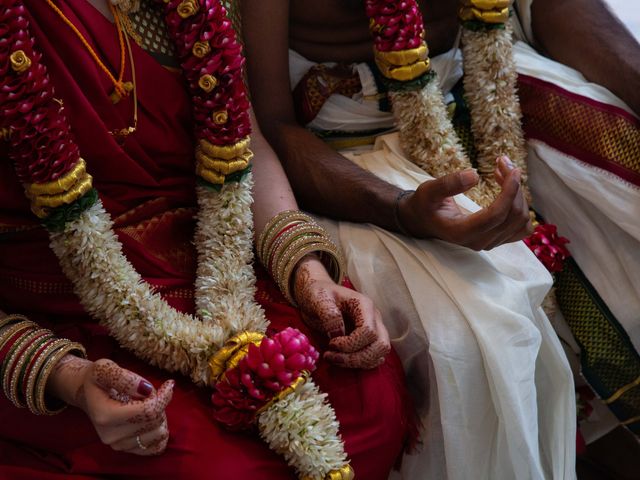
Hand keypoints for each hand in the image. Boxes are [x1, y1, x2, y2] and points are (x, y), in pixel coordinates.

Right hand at [47, 356, 173, 455]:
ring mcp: (119, 445)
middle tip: (151, 392)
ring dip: (160, 416)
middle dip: (160, 404)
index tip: (168, 384)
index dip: (164, 397)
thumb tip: (146, 390)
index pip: (148, 411)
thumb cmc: (98, 379)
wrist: (88, 394)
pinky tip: (154, 420)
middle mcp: (111, 435)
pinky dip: (160, 433)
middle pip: (154, 421)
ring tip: (148, 404)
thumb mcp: (105, 368)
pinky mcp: (126, 450)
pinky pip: (155, 448)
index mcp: (106, 415)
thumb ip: (125, 378)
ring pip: (158, 433)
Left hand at [293, 256, 390, 368]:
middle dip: (356, 357)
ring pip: (379, 355)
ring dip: (357, 363)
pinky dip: (358, 364)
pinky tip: (339, 360)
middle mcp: (374, 318)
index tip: (331, 343)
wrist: (317, 295)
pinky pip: (373, 359)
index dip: (350, 343)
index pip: (369, 331)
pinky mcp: (369, 341)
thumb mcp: (319, 298)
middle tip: (331, 356)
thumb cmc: (318, 295)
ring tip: (334, 359)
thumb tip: (337, 334)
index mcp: (364, 305)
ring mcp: (374, 330)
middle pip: (380, 346)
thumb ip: (329, 314)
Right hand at [398, 156, 532, 249]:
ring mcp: (490, 243)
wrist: (424, 220)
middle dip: (514, 186)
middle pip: (512, 216)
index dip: (509, 192)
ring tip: (502, 172)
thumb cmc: (426, 205)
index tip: (512, 169)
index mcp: (462, 232)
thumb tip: (475, 175)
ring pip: (521, 221)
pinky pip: (522, 227)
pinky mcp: (498, 239)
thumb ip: (448, 184)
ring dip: (518, 194)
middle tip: (501, 163)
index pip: (496, 215)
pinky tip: (508, 190)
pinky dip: (521, 206)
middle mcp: (479, 242)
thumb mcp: (429, 190)